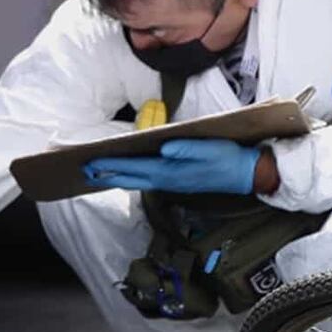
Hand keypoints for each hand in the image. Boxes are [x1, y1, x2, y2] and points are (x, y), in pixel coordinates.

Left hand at [83, 139, 261, 194]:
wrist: (247, 174)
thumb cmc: (229, 158)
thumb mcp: (209, 149)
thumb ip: (186, 149)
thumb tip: (163, 148)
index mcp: (174, 170)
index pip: (136, 168)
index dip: (113, 166)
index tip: (92, 164)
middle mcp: (170, 180)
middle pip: (133, 179)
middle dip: (109, 175)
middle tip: (85, 172)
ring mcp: (175, 183)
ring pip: (140, 182)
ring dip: (119, 177)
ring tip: (100, 174)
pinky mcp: (180, 181)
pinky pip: (150, 181)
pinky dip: (135, 178)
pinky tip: (129, 174)